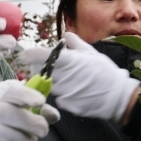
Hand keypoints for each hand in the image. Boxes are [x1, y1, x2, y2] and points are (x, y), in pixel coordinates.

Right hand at [0, 80, 59, 140]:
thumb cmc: (3, 112)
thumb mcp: (17, 104)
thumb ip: (39, 108)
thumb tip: (55, 115)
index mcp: (2, 94)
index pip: (16, 93)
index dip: (29, 97)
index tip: (40, 102)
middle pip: (24, 119)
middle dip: (40, 127)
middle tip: (43, 129)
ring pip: (23, 138)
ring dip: (31, 140)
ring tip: (29, 137)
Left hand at [18, 32, 140, 122]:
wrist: (117, 97)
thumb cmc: (105, 72)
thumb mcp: (92, 53)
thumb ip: (75, 43)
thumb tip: (65, 36)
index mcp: (68, 61)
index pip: (42, 55)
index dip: (30, 54)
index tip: (24, 55)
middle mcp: (63, 76)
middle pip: (44, 71)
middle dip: (47, 69)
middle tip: (60, 69)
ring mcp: (64, 92)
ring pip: (51, 85)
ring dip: (57, 82)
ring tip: (73, 81)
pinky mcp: (66, 104)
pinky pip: (59, 97)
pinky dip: (64, 94)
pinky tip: (77, 92)